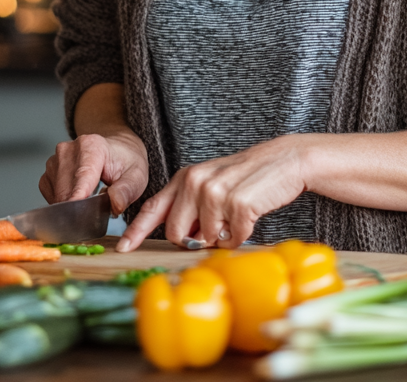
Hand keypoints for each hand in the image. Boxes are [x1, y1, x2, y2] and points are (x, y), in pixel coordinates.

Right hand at [39, 129, 148, 215]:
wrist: (116, 150)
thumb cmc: (126, 162)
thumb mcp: (136, 176)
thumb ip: (126, 191)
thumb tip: (115, 205)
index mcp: (92, 145)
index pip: (81, 177)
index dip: (79, 199)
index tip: (76, 219)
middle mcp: (68, 149)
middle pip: (66, 190)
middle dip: (78, 208)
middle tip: (95, 217)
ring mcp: (55, 159)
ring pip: (56, 195)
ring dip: (70, 207)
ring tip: (89, 202)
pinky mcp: (49, 171)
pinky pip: (50, 194)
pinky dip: (62, 203)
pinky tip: (78, 198)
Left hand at [116, 135, 306, 251]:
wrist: (284, 160)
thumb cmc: (247, 176)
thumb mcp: (211, 182)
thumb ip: (190, 205)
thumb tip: (180, 237)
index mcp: (186, 177)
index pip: (154, 208)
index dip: (136, 231)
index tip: (122, 247)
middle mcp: (195, 182)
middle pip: (177, 234)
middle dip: (194, 239)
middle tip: (215, 224)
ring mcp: (215, 193)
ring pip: (207, 240)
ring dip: (223, 236)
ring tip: (236, 214)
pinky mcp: (237, 204)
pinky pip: (232, 239)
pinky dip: (241, 235)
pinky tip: (250, 216)